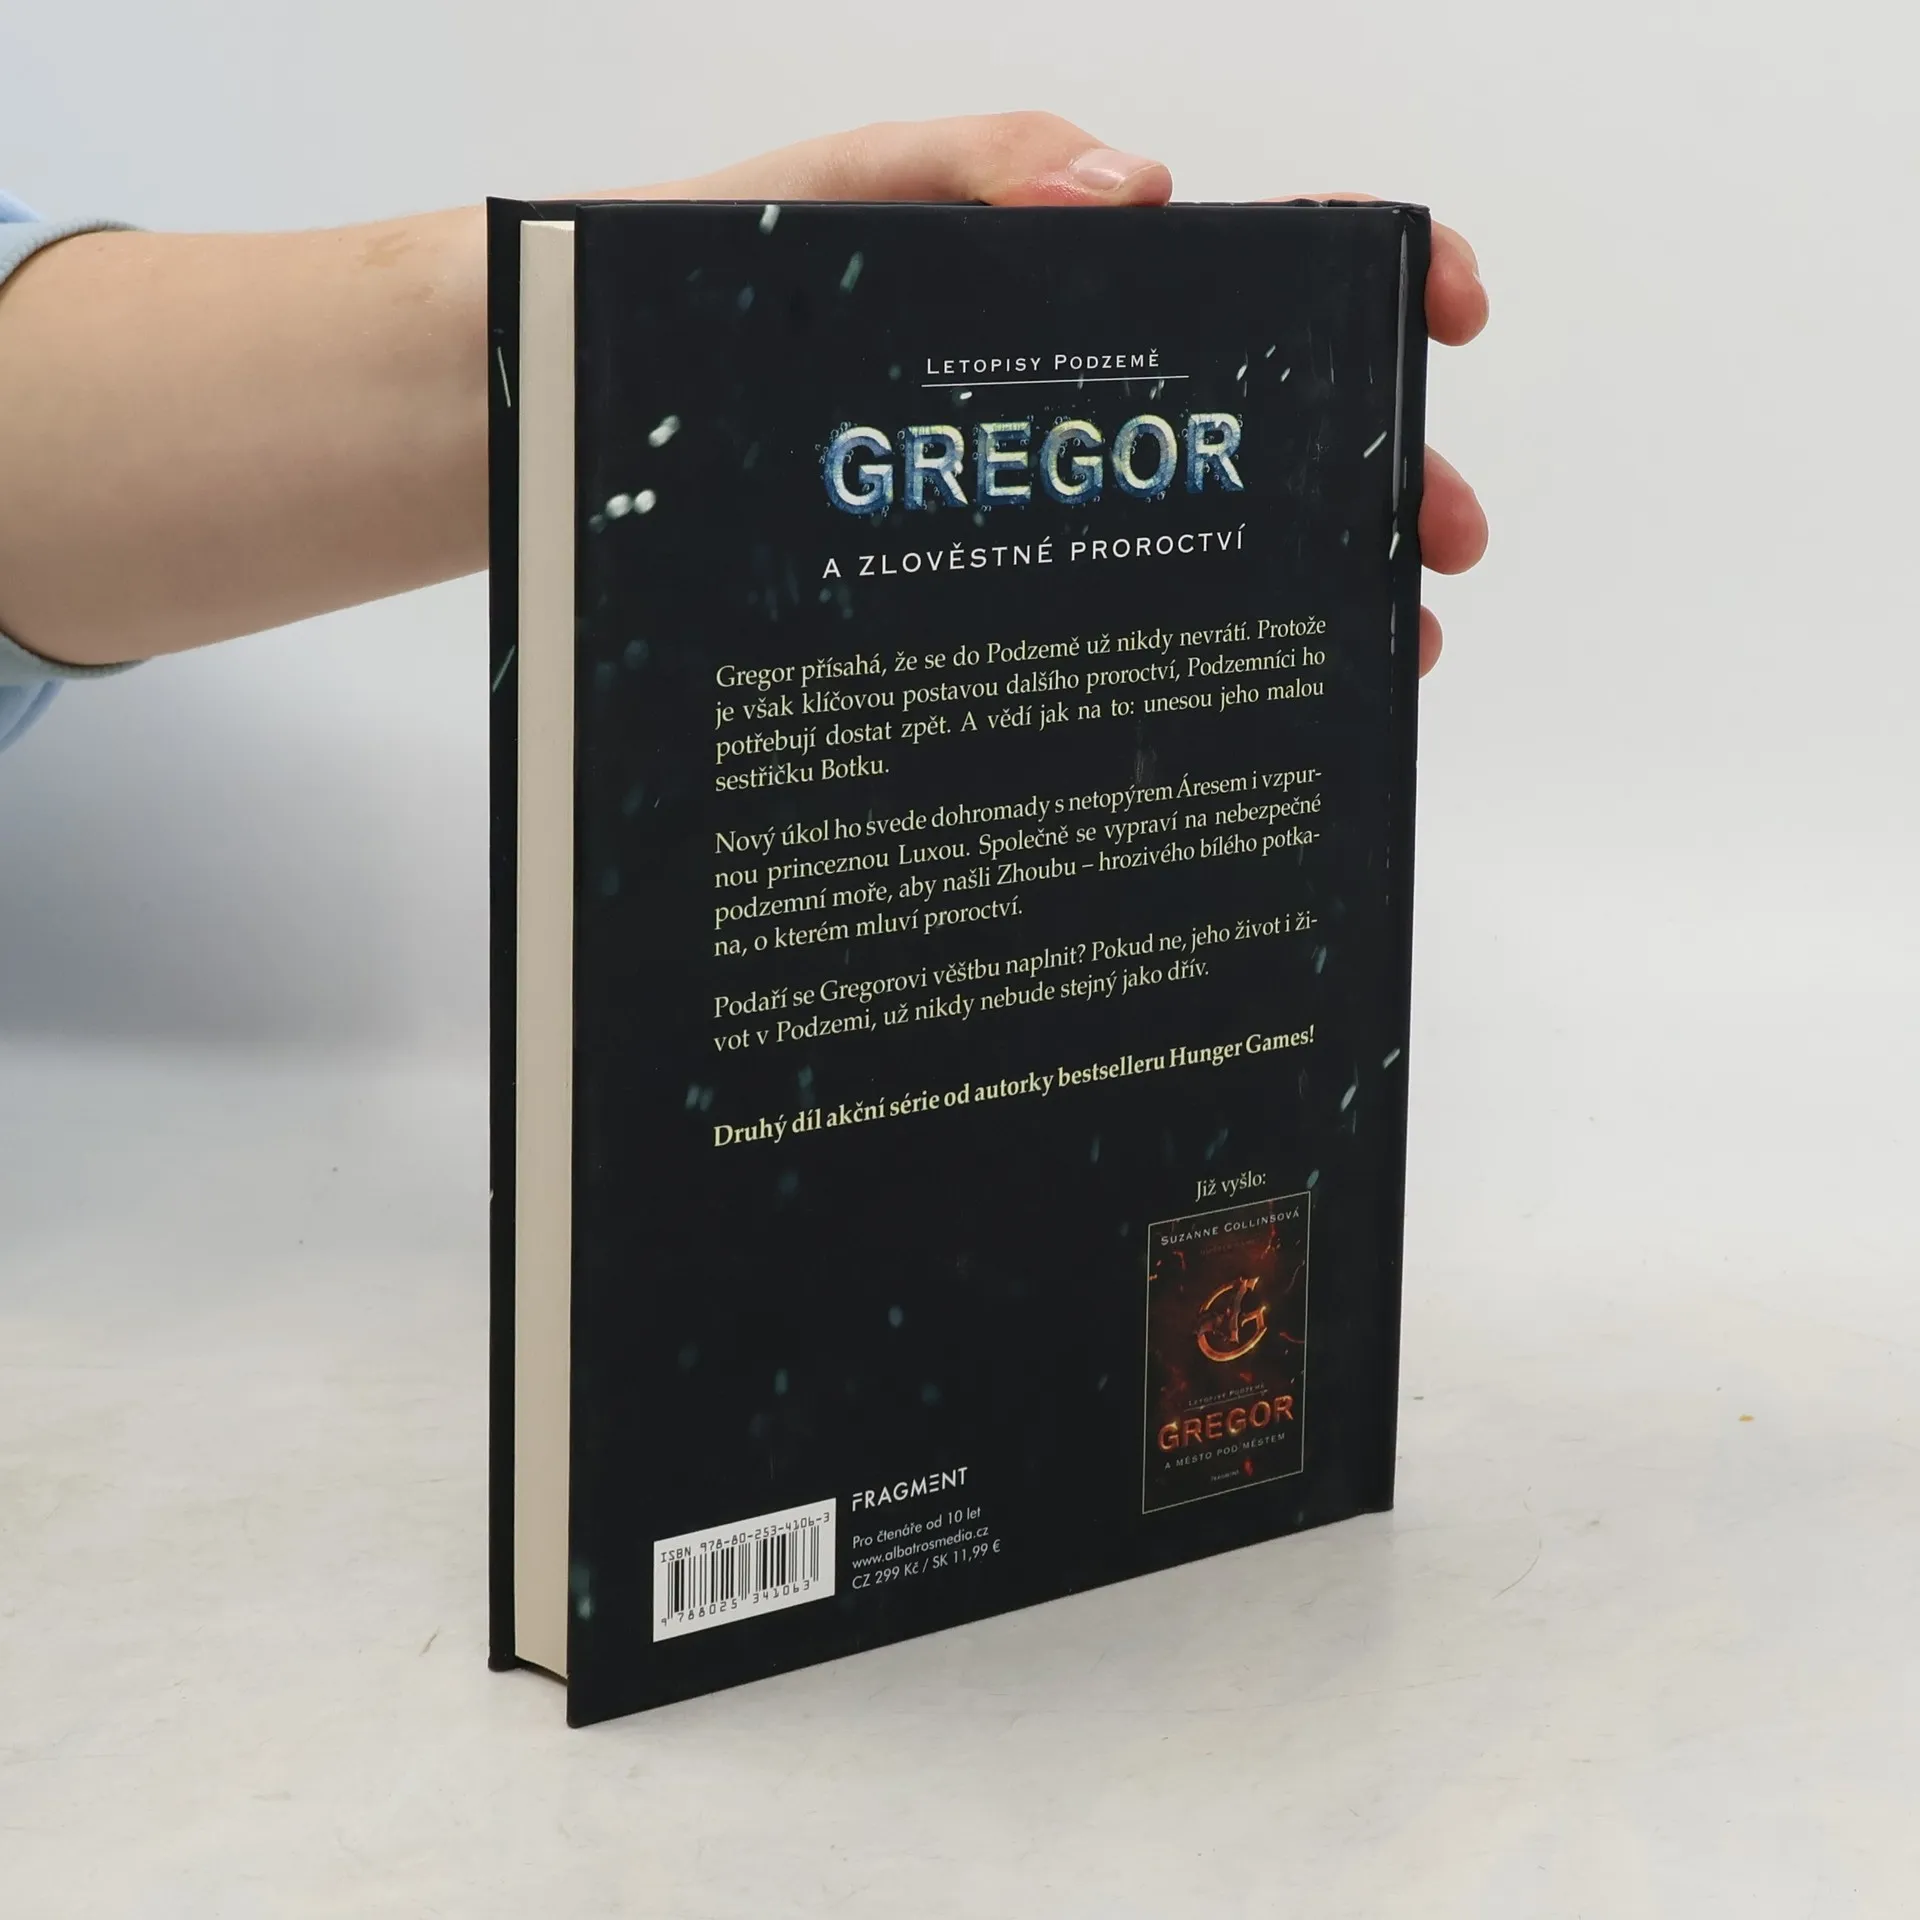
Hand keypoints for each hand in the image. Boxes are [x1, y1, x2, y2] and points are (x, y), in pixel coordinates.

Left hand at [634, 115, 1488, 676]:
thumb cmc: (708, 282)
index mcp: (1070, 280)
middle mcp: (1074, 394)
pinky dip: (1190, 653)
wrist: (594, 404)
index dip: (1375, 275)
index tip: (1443, 315)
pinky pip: (1106, 609)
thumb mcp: (849, 190)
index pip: (1260, 261)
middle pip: (1269, 424)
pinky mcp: (982, 579)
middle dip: (1378, 474)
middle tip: (1434, 545)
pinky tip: (1231, 695)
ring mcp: (1036, 493)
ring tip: (1380, 645)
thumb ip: (986, 166)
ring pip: (1207, 534)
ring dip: (1311, 583)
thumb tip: (1142, 190)